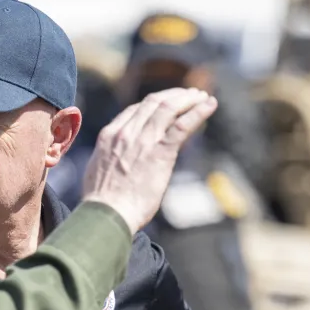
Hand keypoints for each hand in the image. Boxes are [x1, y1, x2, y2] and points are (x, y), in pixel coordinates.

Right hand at [81, 88, 219, 234]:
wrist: (107, 214)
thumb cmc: (102, 203)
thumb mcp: (98, 171)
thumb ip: (111, 158)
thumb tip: (119, 161)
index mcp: (109, 136)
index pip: (135, 110)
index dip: (155, 104)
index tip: (168, 105)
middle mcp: (126, 132)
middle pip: (153, 102)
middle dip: (174, 95)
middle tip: (190, 94)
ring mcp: (143, 140)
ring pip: (169, 107)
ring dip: (188, 99)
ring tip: (202, 96)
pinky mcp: (161, 151)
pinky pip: (183, 125)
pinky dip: (199, 112)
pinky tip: (210, 105)